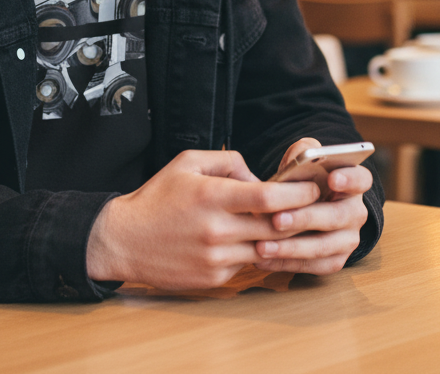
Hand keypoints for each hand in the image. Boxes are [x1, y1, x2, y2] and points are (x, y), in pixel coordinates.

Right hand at [86, 149, 319, 289]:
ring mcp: (217, 258)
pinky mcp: (215, 279)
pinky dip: (254, 252)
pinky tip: (251, 241)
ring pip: (267, 249)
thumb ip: (227, 161)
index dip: (298, 193)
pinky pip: (248, 265)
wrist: (124, 240)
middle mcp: (217, 229)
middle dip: (300, 217)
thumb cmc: (157, 197)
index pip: (269, 196)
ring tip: (289, 224)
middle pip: (277, 227)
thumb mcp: (187, 162)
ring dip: (280, 238)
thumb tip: (259, 176)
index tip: (313, 188)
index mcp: (212, 196)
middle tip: (314, 207)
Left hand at [254, 137, 371, 274]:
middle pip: (336, 216)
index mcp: (352, 183)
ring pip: (323, 246)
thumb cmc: (302, 179)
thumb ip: (302, 153)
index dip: (349, 179)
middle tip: (277, 220)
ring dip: (291, 247)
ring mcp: (347, 239)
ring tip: (262, 246)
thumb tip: (297, 159)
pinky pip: (313, 266)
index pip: (360, 178)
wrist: (301, 207)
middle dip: (305, 218)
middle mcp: (354, 212)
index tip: (332, 178)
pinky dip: (286, 263)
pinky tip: (261, 258)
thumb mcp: (303, 160)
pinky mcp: (334, 260)